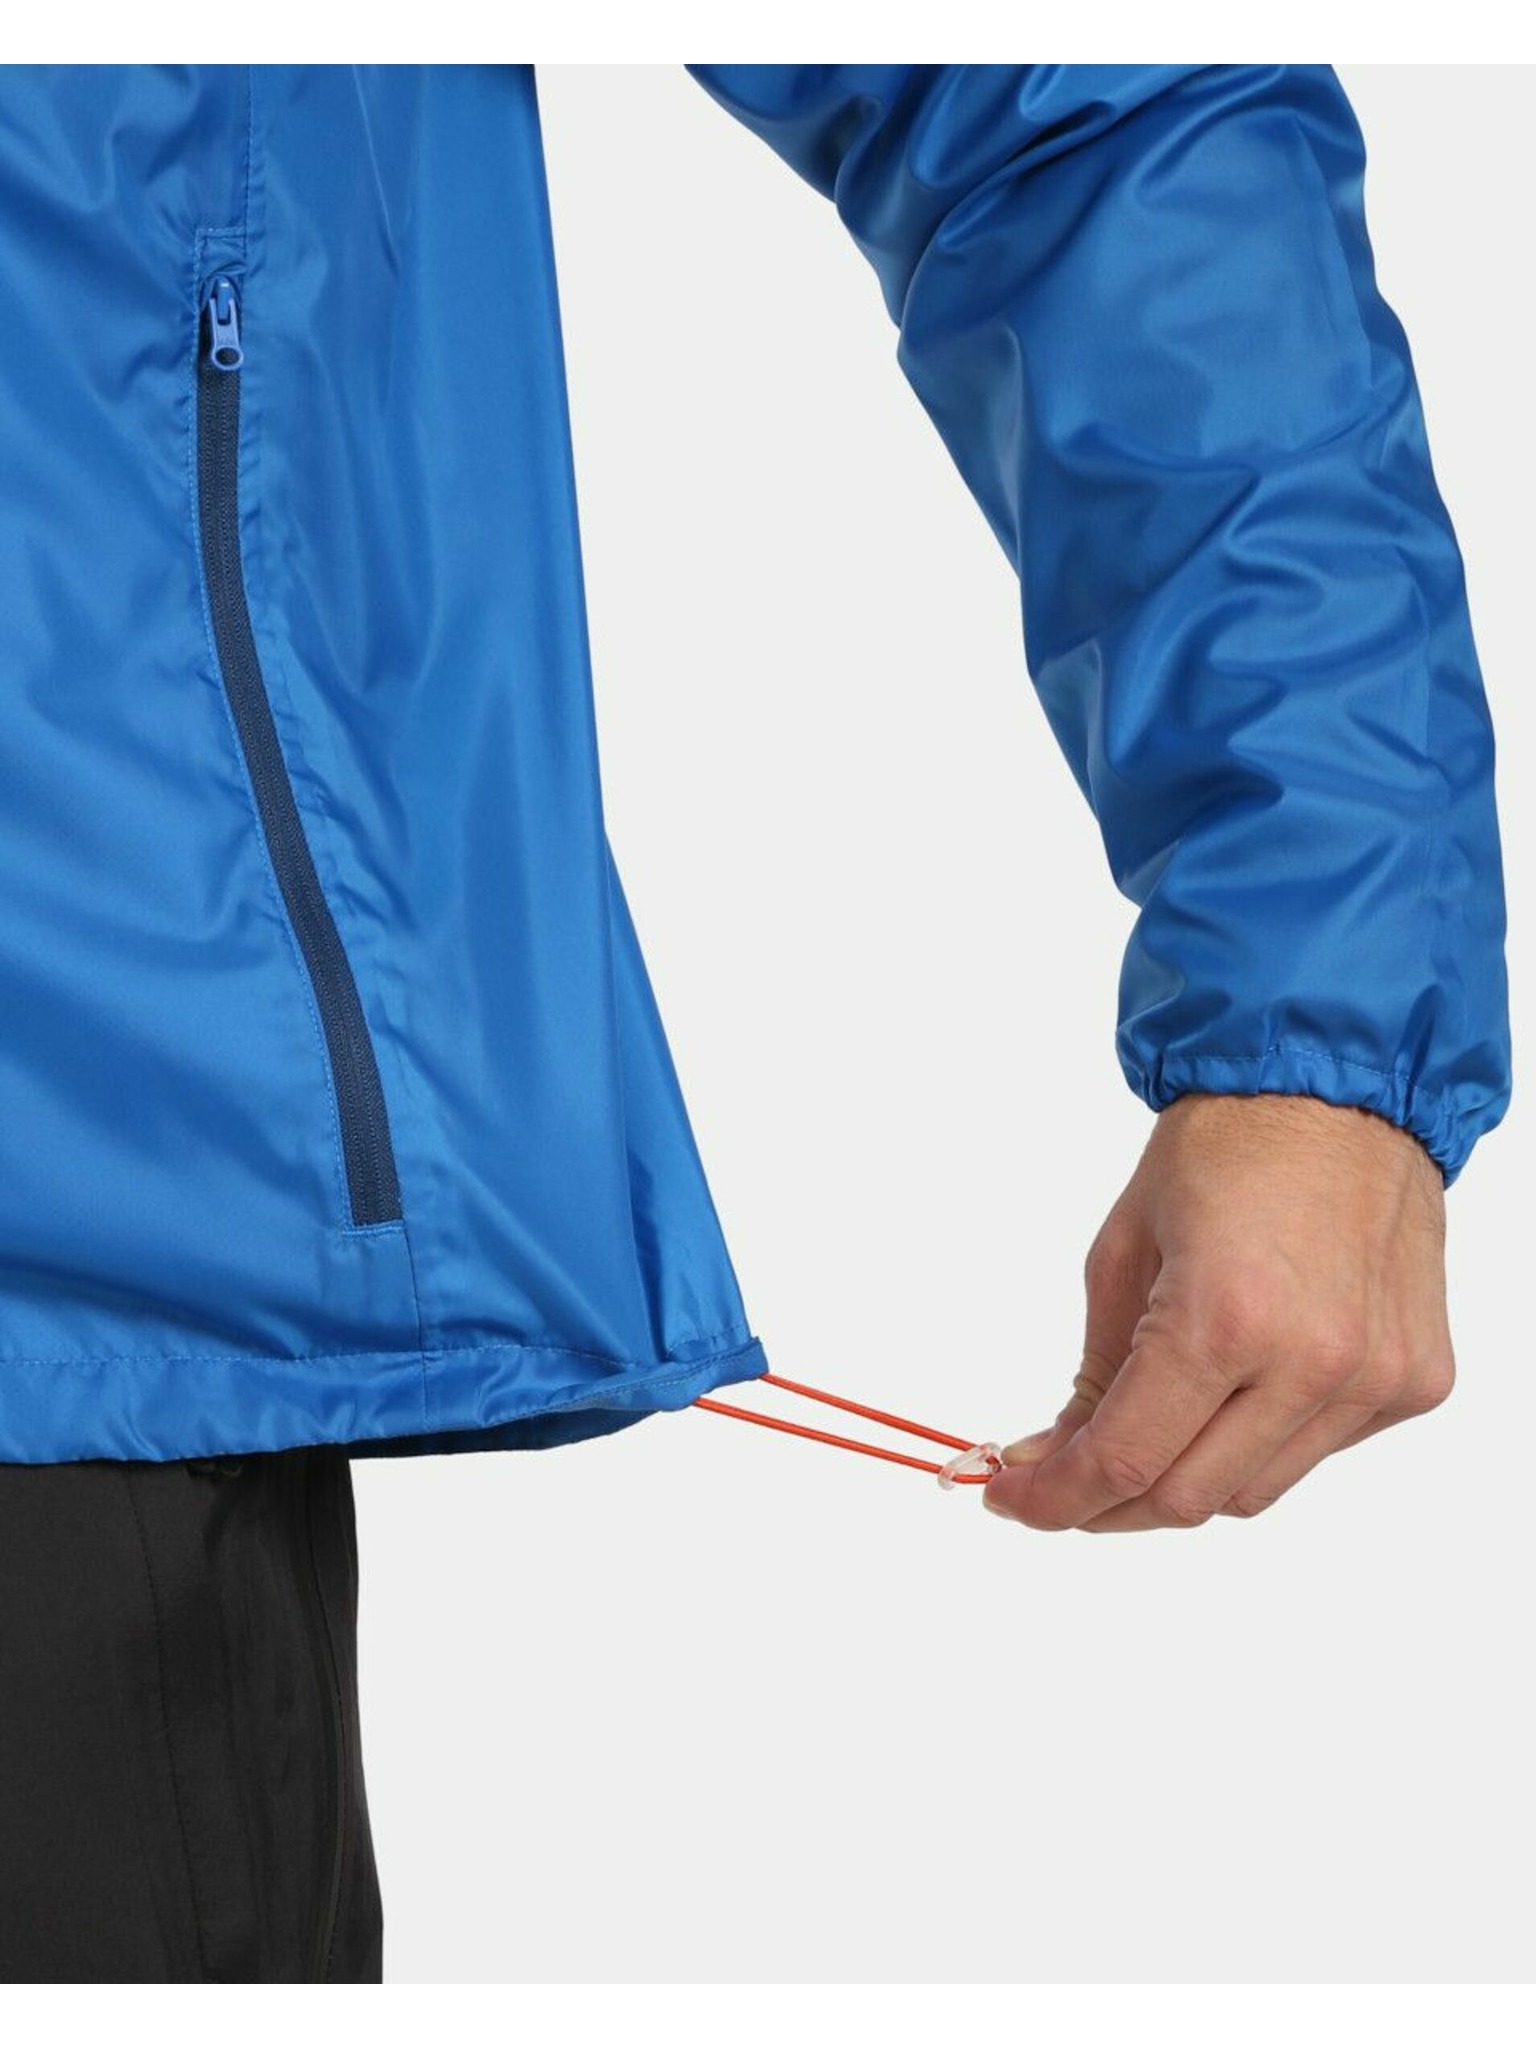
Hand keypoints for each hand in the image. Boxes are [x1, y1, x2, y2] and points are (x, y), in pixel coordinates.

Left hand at [982, 1092, 1453, 1531]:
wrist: (1336, 1089)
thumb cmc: (1222, 1152)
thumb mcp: (1122, 1254)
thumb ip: (1094, 1375)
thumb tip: (1057, 1461)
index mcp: (1225, 1317)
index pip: (1126, 1462)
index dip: (1056, 1499)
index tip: (1013, 1501)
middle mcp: (1312, 1361)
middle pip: (1189, 1498)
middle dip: (1109, 1505)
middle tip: (1063, 1480)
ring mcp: (1374, 1378)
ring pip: (1254, 1491)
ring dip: (1186, 1478)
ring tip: (1147, 1431)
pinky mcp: (1415, 1381)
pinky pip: (1316, 1451)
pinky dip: (1260, 1441)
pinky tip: (1237, 1388)